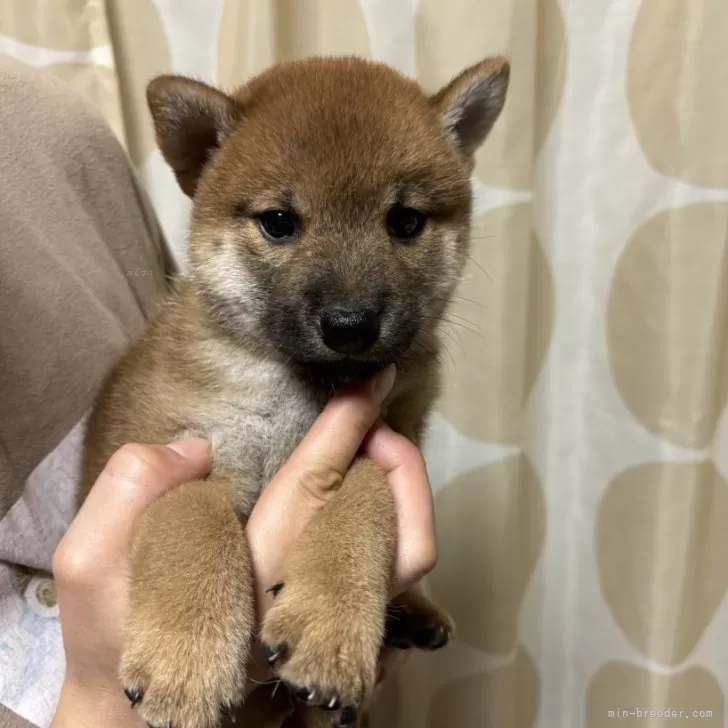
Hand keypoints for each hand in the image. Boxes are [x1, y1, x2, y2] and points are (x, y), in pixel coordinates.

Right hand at [51, 367, 435, 724]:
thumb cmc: (112, 634)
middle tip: (371, 400)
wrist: (142, 717)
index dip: (342, 427)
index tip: (364, 383)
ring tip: (377, 444)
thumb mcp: (90, 563)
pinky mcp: (347, 636)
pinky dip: (404, 519)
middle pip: (370, 517)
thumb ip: (132, 492)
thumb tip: (198, 447)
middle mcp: (302, 610)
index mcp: (244, 584)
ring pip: (406, 553)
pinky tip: (374, 488)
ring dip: (404, 486)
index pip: (309, 490)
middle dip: (385, 449)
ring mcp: (332, 627)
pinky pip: (401, 575)